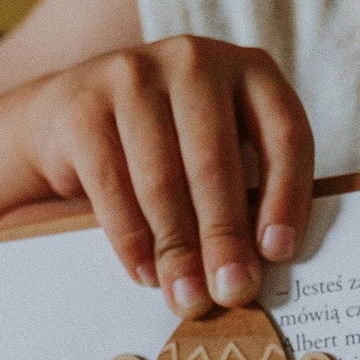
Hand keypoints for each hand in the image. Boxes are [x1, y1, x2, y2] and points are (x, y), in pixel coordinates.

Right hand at [15, 34, 312, 313]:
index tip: (278, 253)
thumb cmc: (168, 144)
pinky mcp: (85, 106)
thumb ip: (245, 192)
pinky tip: (146, 274)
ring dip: (177, 250)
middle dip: (225, 239)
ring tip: (188, 298)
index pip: (285, 134)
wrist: (71, 115)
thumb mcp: (217, 149)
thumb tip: (256, 272)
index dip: (288, 197)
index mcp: (249, 70)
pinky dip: (132, 239)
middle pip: (217, 163)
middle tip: (232, 294)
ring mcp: (135, 75)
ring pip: (163, 179)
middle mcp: (195, 61)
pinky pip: (113, 185)